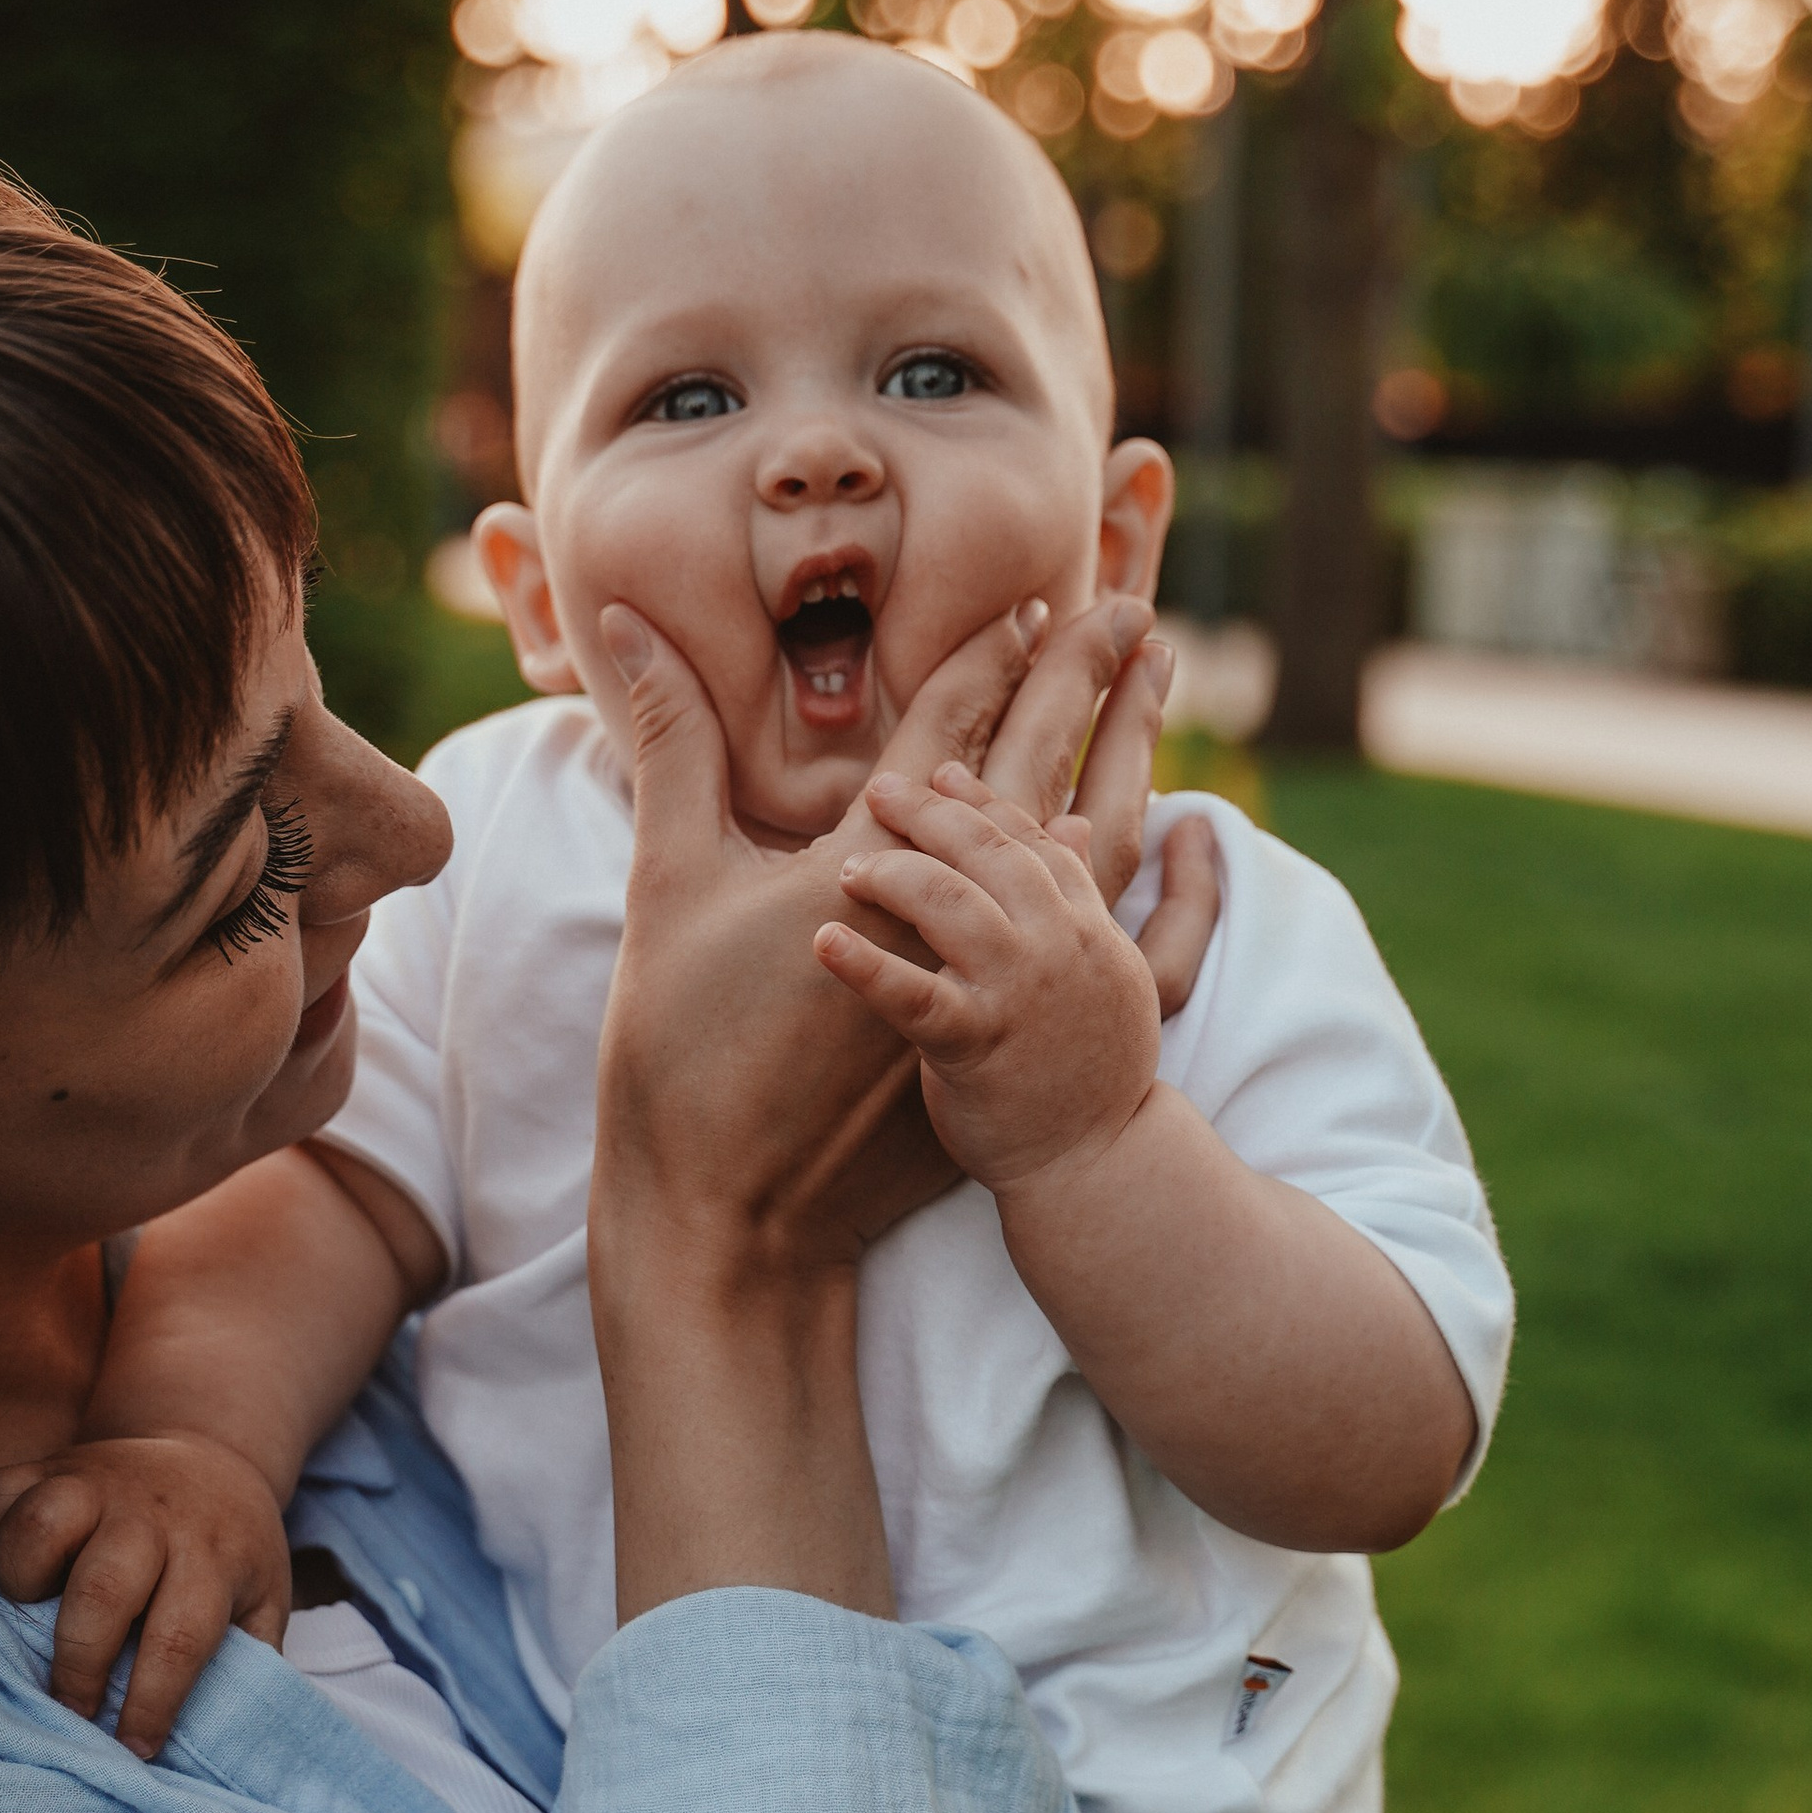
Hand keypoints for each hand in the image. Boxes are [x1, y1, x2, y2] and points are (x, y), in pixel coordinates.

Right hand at [0, 1433, 291, 1759]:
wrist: (208, 1456)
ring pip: (40, 1525)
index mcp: (211, 1555)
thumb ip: (248, 1662)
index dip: (153, 1700)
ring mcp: (94, 1483)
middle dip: (80, 1662)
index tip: (134, 1747)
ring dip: (21, 1581)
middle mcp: (150, 1516)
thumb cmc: (230, 1550)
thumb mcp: (263, 1600)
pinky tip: (0, 1571)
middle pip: (102, 1587)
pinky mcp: (47, 1466)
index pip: (180, 1636)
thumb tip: (222, 1742)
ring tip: (29, 1615)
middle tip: (73, 1708)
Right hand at [596, 590, 1158, 1276]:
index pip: (948, 733)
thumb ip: (670, 742)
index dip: (990, 656)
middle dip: (1081, 682)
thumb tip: (631, 622)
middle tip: (1126, 608)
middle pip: (1038, 770)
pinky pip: (1117, 952)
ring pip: (1090, 849)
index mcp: (872, 864)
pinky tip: (1179, 844)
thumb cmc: (683, 1053)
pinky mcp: (1012, 1041)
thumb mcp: (669, 882)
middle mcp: (956, 916)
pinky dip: (1156, 890)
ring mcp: (995, 984)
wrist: (731, 1213)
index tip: (1039, 599)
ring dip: (1127, 762)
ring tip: (1158, 694)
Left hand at [818, 761, 1164, 1199]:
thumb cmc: (1091, 1075)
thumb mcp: (1111, 974)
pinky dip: (864, 965)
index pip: (1031, 839)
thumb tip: (1077, 824)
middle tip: (880, 793)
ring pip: (950, 901)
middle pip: (987, 851)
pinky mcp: (975, 1045)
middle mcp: (1059, 946)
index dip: (982, 803)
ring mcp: (1019, 993)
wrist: (1099, 1166)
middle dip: (929, 814)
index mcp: (1088, 926)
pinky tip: (823, 943)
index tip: (941, 775)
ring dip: (892, 874)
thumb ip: (1086, 898)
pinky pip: (911, 994)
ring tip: (846, 871)